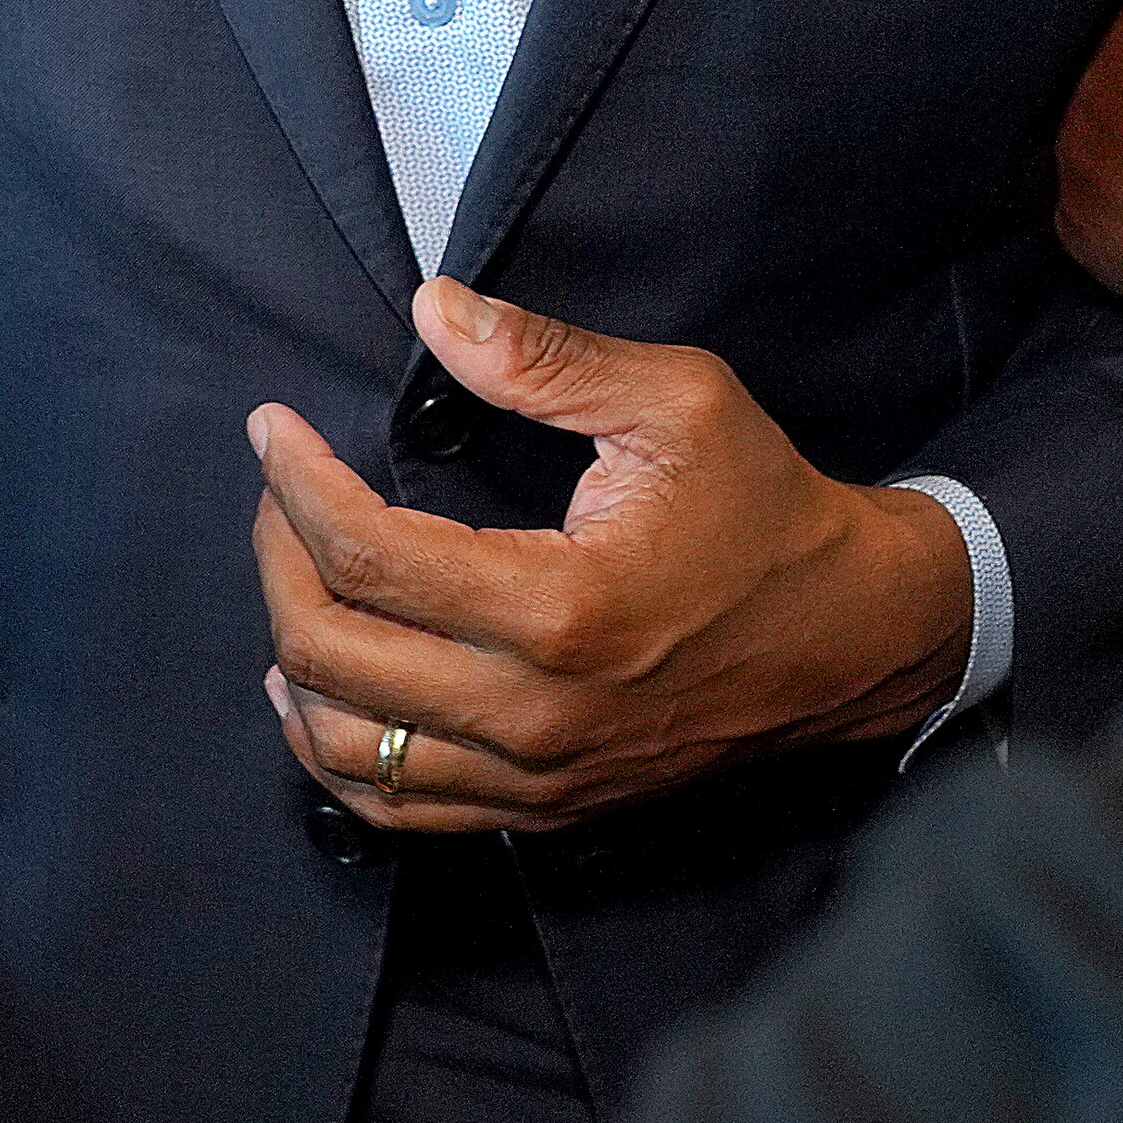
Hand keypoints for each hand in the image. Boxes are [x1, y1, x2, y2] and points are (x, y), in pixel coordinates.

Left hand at [250, 280, 972, 832]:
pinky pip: (395, 806)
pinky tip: (320, 685)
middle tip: (284, 491)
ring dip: (292, 656)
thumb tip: (434, 312)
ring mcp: (534, 777)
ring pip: (345, 746)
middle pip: (330, 653)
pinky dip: (334, 748)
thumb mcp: (676, 403)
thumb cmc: (766, 513)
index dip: (297, 484)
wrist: (848, 637)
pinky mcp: (542, 810)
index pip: (367, 556)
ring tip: (294, 574)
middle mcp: (533, 713)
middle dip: (279, 556)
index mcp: (560, 609)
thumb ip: (545, 358)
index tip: (274, 429)